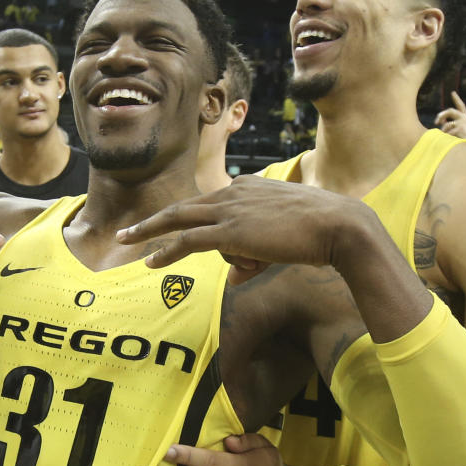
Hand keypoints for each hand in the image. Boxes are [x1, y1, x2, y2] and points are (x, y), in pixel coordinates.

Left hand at [116, 175, 369, 283]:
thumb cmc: (320, 233)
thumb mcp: (283, 241)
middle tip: (129, 232)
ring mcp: (231, 210)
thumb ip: (254, 256)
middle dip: (154, 220)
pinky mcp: (231, 231)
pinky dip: (167, 251)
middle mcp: (235, 193)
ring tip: (126, 242)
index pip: (213, 204)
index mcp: (248, 188)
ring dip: (149, 232)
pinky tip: (150, 261)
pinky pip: (189, 240)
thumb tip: (234, 278)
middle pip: (184, 206)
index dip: (194, 221)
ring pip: (178, 220)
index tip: (175, 229)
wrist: (339, 226)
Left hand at [435, 91, 465, 148]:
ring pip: (447, 123)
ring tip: (447, 137)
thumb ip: (452, 125)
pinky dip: (447, 137)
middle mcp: (465, 118)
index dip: (457, 99)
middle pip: (450, 111)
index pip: (461, 106)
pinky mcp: (460, 128)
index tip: (452, 92)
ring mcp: (463, 122)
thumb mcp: (460, 130)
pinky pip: (447, 132)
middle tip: (436, 121)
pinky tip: (452, 141)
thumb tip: (441, 122)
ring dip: (444, 131)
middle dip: (441, 115)